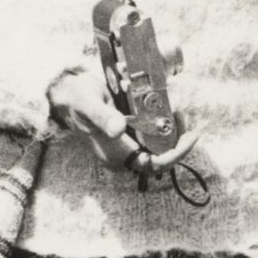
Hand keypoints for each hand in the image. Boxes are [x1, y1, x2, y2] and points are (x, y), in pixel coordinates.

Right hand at [47, 65, 199, 175]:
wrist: (67, 92)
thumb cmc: (75, 99)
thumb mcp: (88, 104)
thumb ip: (103, 116)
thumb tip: (119, 130)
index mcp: (115, 156)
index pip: (153, 165)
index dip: (176, 154)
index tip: (190, 136)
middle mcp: (123, 154)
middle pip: (161, 156)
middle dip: (177, 138)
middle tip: (181, 114)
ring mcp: (127, 145)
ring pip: (159, 144)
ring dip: (171, 129)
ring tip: (176, 110)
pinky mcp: (130, 133)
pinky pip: (152, 132)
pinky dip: (162, 120)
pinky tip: (164, 106)